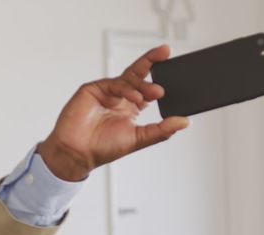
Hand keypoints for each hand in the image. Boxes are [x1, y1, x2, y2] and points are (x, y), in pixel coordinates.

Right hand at [37, 44, 188, 180]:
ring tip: (157, 93)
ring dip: (143, 84)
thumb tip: (185, 121)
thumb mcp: (139, 139)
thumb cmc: (103, 147)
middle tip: (166, 52)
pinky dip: (126, 89)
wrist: (78, 154)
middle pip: (138, 72)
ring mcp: (106, 91)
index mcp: (131, 106)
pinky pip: (113, 84)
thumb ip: (162, 130)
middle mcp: (119, 96)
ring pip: (128, 78)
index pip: (148, 87)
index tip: (176, 70)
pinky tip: (135, 98)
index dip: (160, 77)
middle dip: (152, 60)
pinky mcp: (92, 89)